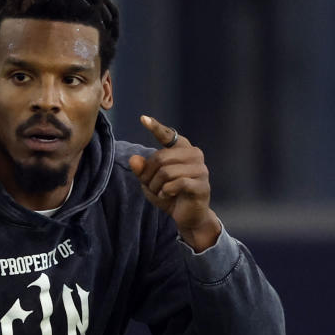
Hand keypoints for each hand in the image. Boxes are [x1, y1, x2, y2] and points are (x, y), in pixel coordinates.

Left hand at [130, 115, 220, 251]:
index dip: (156, 127)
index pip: (168, 135)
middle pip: (161, 158)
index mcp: (183, 149)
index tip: (143, 119)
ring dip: (156, 186)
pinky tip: (166, 196)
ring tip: (159, 193)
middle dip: (148, 175)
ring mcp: (201, 169)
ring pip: (167, 172)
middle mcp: (194, 154)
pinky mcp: (201, 184)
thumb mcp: (151, 183)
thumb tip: (133, 160)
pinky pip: (177, 183)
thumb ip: (142, 170)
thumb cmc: (170, 195)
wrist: (188, 216)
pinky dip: (166, 191)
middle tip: (149, 186)